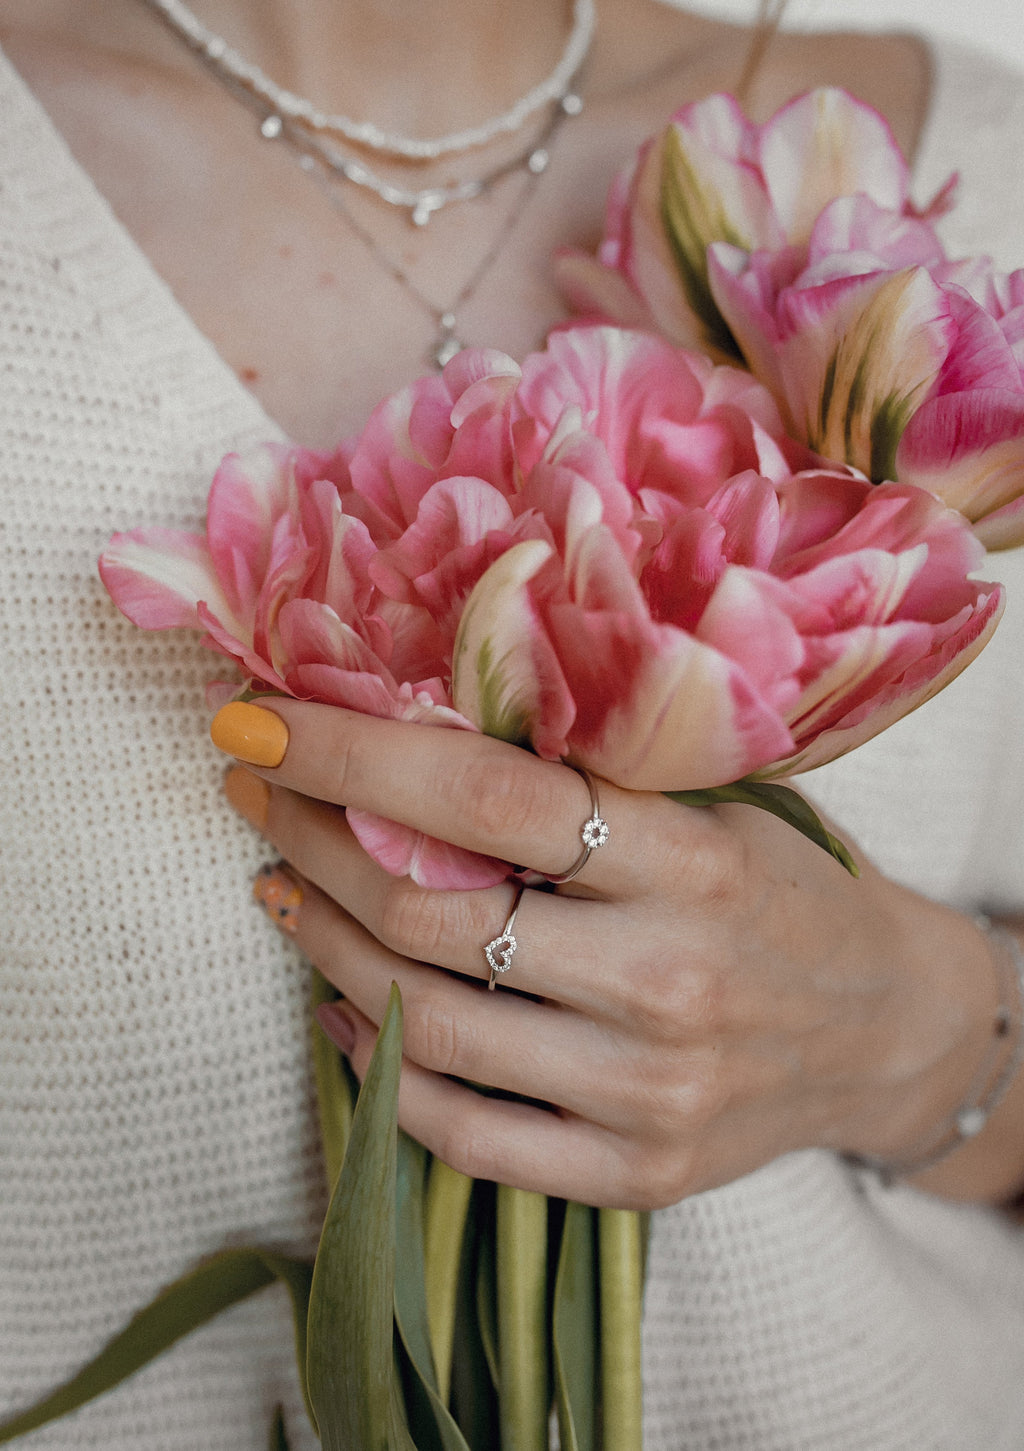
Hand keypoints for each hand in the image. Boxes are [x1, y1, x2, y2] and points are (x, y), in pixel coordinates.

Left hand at [215, 699, 1002, 1209]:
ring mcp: (649, 1092)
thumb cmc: (780, 891)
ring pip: (428, 1022)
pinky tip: (345, 1006)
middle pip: (432, 911)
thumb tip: (409, 729)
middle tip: (260, 794)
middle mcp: (668, 981)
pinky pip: (463, 1132)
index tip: (259, 720)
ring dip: (326, 944)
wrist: (883, 1027)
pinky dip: (381, 1065)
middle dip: (314, 841)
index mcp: (692, 863)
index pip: (486, 796)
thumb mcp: (712, 805)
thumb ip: (588, 778)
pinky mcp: (635, 1173)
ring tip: (282, 886)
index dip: (353, 754)